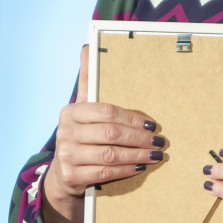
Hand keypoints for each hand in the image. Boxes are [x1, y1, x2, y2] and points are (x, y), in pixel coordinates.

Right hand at [40, 46, 164, 222]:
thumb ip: (87, 81)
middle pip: (111, 133)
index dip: (132, 118)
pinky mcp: (72, 176)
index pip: (107, 112)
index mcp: (70, 112)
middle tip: (159, 141)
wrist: (63, 174)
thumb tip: (87, 47)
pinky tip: (140, 166)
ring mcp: (67, 155)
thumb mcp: (82, 109)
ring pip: (110, 154)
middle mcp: (65, 132)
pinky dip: (126, 169)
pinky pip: (105, 171)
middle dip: (139, 138)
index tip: (152, 124)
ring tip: (155, 154)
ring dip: (137, 154)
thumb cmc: (80, 137)